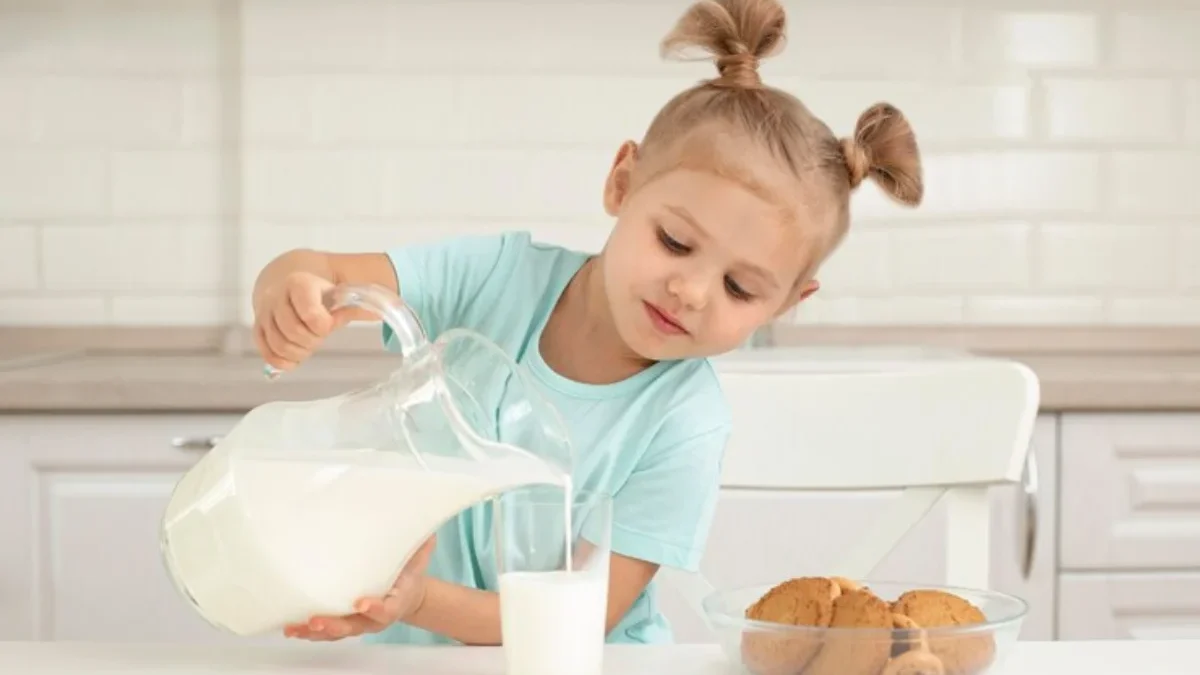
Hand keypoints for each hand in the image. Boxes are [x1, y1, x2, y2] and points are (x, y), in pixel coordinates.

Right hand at [253, 272, 350, 372]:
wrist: (288, 281)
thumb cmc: (319, 291)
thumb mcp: (339, 289)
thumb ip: (354, 303)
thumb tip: (372, 313)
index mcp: (299, 283)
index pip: (310, 313)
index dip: (324, 326)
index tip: (331, 323)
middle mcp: (276, 296)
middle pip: (292, 331)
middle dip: (311, 341)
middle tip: (320, 337)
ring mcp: (264, 312)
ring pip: (278, 343)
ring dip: (298, 353)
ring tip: (309, 346)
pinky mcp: (258, 327)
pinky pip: (265, 350)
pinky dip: (281, 361)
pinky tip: (295, 361)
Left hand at [283, 535, 436, 640]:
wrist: (408, 594)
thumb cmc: (410, 573)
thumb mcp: (420, 556)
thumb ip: (421, 541)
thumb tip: (424, 521)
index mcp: (396, 601)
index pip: (387, 609)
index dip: (376, 609)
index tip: (363, 603)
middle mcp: (375, 618)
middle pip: (354, 627)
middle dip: (334, 625)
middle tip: (317, 620)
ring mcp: (359, 623)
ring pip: (336, 633)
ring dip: (315, 632)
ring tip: (296, 628)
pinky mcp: (345, 622)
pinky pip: (326, 632)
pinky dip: (309, 632)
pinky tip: (292, 628)